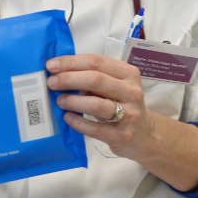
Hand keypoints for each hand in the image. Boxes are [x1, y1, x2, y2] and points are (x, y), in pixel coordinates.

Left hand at [46, 54, 197, 190]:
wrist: (146, 136)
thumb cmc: (123, 105)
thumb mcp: (116, 86)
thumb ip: (95, 78)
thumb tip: (61, 73)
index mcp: (129, 74)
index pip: (97, 62)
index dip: (71, 62)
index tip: (52, 65)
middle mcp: (131, 92)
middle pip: (95, 79)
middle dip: (69, 79)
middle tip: (51, 83)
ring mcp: (129, 114)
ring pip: (96, 104)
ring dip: (73, 101)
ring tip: (59, 100)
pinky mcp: (123, 135)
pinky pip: (95, 128)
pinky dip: (78, 122)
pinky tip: (68, 118)